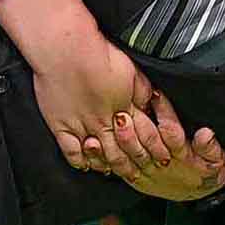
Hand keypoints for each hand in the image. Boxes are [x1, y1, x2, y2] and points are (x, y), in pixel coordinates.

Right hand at [30, 31, 167, 174]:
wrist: (64, 50)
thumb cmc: (96, 53)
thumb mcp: (130, 69)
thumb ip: (141, 90)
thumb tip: (151, 103)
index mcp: (124, 106)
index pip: (145, 135)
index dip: (156, 148)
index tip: (163, 157)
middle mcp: (104, 121)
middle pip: (124, 150)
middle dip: (136, 164)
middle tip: (142, 174)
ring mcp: (82, 126)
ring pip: (101, 155)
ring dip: (112, 166)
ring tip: (119, 173)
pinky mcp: (61, 125)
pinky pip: (72, 152)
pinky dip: (81, 161)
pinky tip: (87, 165)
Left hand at [93, 91, 224, 200]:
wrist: (199, 193)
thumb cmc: (206, 170)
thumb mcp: (217, 159)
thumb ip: (210, 146)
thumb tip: (206, 134)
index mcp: (183, 155)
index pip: (172, 132)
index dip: (164, 113)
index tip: (155, 94)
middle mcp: (162, 164)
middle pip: (146, 146)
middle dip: (133, 130)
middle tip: (123, 113)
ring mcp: (148, 172)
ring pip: (129, 158)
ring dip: (118, 142)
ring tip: (107, 127)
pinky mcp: (136, 179)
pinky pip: (118, 169)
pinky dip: (104, 159)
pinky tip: (92, 146)